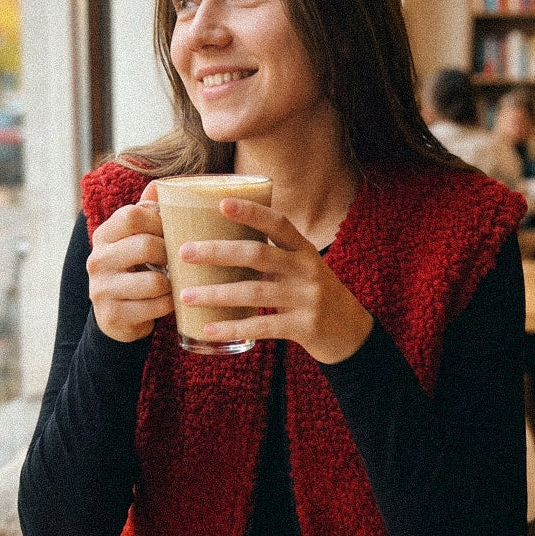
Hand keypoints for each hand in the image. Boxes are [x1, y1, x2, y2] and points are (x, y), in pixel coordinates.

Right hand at [86, 183, 172, 342]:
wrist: (116, 316)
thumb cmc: (134, 270)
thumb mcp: (135, 239)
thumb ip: (147, 212)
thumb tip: (160, 184)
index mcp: (104, 236)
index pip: (132, 215)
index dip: (160, 221)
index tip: (169, 232)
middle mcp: (97, 260)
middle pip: (145, 245)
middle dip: (169, 253)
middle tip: (175, 259)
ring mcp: (101, 289)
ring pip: (155, 281)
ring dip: (171, 283)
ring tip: (171, 282)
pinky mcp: (112, 315)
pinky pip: (157, 306)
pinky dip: (168, 304)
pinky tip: (165, 301)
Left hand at [177, 198, 372, 363]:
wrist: (351, 333)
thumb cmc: (313, 294)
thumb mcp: (301, 267)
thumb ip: (272, 254)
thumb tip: (220, 240)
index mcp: (304, 249)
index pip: (278, 223)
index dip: (251, 212)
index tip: (221, 203)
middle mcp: (307, 269)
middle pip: (258, 254)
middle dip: (218, 252)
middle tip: (183, 252)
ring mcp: (307, 298)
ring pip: (254, 292)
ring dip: (216, 293)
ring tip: (185, 295)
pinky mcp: (304, 327)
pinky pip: (263, 326)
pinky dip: (233, 327)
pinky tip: (208, 328)